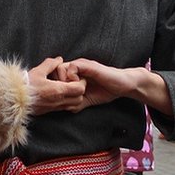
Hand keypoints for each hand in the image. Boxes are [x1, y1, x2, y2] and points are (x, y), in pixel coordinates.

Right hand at [26, 56, 85, 114]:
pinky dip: (66, 102)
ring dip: (73, 97)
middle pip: (79, 99)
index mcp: (57, 90)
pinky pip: (64, 108)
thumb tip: (59, 59)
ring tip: (65, 89)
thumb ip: (50, 64)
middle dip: (79, 91)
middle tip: (72, 83)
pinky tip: (58, 95)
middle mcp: (58, 101)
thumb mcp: (38, 71)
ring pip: (73, 105)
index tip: (74, 77)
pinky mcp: (49, 111)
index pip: (80, 89)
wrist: (13, 99)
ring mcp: (54, 108)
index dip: (81, 82)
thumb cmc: (25, 85)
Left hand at [58, 58, 172, 114]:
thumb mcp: (86, 100)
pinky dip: (72, 77)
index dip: (54, 87)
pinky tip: (80, 85)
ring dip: (63, 81)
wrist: (122, 86)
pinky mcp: (87, 65)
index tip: (60, 97)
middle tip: (64, 94)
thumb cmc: (105, 91)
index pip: (53, 77)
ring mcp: (80, 65)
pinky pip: (72, 67)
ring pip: (59, 68)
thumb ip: (75, 102)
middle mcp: (74, 68)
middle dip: (56, 84)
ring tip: (72, 90)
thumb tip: (63, 109)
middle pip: (53, 72)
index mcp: (73, 75)